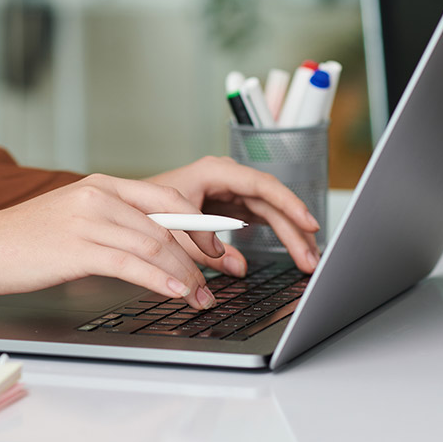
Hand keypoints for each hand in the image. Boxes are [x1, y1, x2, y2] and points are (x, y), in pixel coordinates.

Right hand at [0, 174, 223, 317]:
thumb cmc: (23, 241)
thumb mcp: (74, 221)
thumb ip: (114, 226)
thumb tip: (155, 249)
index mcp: (102, 186)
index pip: (168, 200)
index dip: (202, 225)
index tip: (221, 249)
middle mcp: (99, 196)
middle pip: (169, 222)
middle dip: (203, 253)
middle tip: (223, 277)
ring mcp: (87, 220)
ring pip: (156, 244)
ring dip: (188, 274)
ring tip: (203, 297)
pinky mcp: (77, 247)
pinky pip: (132, 263)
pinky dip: (161, 280)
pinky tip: (177, 292)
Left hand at [145, 156, 320, 274]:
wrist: (130, 207)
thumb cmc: (146, 207)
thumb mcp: (173, 228)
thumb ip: (202, 249)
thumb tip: (238, 268)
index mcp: (215, 172)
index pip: (262, 185)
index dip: (289, 204)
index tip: (308, 223)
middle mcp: (228, 179)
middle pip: (273, 202)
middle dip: (295, 230)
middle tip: (312, 258)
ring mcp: (232, 192)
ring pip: (272, 212)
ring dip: (292, 236)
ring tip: (309, 261)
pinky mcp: (233, 207)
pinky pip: (264, 219)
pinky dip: (279, 236)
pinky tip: (295, 251)